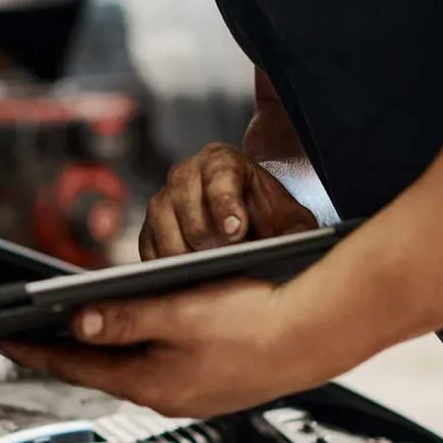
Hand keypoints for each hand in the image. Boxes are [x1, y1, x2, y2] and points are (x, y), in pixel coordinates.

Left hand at [0, 279, 349, 417]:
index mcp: (151, 382)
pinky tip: (138, 328)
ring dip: (104, 347)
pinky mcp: (213, 382)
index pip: (76, 366)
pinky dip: (139, 347)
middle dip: (64, 350)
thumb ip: (124, 318)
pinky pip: (161, 365)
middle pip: (100, 369)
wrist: (317, 333)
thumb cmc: (255, 320)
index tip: (2, 338)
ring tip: (73, 326)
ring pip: (132, 367)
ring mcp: (191, 392)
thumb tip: (77, 323)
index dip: (34, 350)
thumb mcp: (177, 311)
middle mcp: (167, 396)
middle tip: (28, 332)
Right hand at [139, 144, 318, 259]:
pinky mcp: (148, 229)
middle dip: (208, 239)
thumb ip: (295, 227)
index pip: (220, 179)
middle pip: (187, 208)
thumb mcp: (288, 216)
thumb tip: (294, 246)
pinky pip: (150, 251)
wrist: (246, 216)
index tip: (236, 231)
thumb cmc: (265, 215)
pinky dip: (166, 268)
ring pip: (164, 231)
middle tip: (226, 260)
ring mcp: (162, 201)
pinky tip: (188, 280)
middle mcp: (185, 175)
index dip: (226, 205)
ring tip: (209, 274)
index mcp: (222, 162)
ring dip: (186, 256)